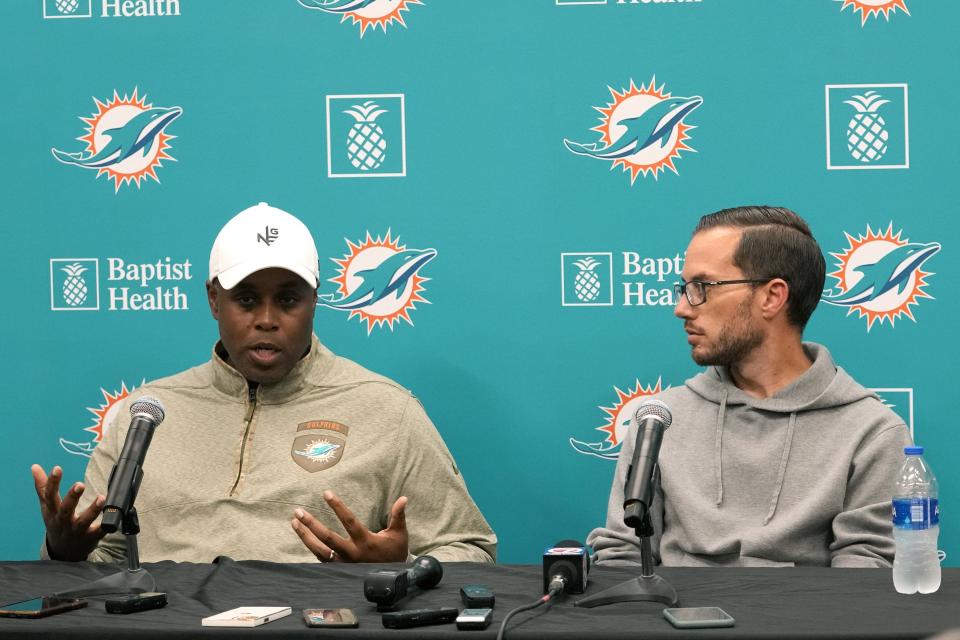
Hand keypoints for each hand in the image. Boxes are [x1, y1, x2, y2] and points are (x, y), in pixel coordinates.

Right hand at [32, 464, 105, 560]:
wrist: (63, 551)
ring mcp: (77, 530)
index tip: (57, 468)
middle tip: (80, 484)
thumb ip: (43, 487)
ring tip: (101, 498)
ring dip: (93, 510)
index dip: (52, 483)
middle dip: (72, 497)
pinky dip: (105, 526)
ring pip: (84, 521)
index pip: (49, 496)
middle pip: (66, 509)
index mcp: (52, 512)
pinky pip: (99, 532)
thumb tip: (35, 467)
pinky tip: (111, 517)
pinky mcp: (90, 537)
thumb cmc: (56, 523)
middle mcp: (63, 521)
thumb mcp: (47, 506)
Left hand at [292, 491, 408, 562]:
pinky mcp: (338, 569)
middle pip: (327, 538)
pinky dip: (310, 547)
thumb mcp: (399, 534)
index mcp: (365, 542)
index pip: (349, 521)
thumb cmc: (394, 552)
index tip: (326, 493)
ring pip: (319, 550)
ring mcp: (343, 563)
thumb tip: (403, 498)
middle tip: (298, 512)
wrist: (392, 579)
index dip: (338, 507)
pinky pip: (320, 559)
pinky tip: (303, 535)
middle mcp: (351, 553)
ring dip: (305, 536)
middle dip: (311, 524)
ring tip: (294, 522)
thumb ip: (398, 516)